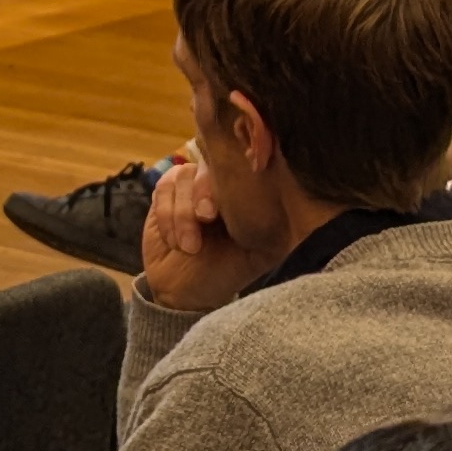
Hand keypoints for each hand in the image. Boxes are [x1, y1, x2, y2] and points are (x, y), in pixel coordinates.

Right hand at [138, 154, 266, 317]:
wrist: (182, 291)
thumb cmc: (225, 272)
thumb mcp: (258, 254)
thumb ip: (271, 230)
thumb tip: (287, 200)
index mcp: (250, 192)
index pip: (246, 160)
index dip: (235, 170)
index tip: (224, 203)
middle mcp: (222, 179)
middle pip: (212, 160)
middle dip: (204, 191)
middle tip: (205, 217)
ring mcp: (193, 181)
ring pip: (184, 175)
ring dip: (182, 215)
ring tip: (188, 247)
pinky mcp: (168, 189)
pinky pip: (164, 186)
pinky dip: (166, 216)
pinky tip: (173, 240)